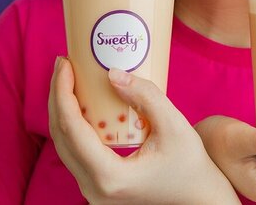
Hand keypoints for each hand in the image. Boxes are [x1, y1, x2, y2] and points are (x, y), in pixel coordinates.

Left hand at [48, 57, 239, 204]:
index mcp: (110, 176)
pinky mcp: (99, 184)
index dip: (62, 93)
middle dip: (57, 96)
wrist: (198, 196)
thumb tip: (112, 73)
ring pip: (64, 144)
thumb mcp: (173, 125)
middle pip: (61, 136)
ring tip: (67, 78)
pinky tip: (80, 102)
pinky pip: (75, 150)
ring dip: (62, 109)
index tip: (65, 63)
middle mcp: (94, 188)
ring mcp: (93, 190)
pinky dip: (73, 122)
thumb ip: (145, 96)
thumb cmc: (190, 163)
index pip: (72, 129)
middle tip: (63, 63)